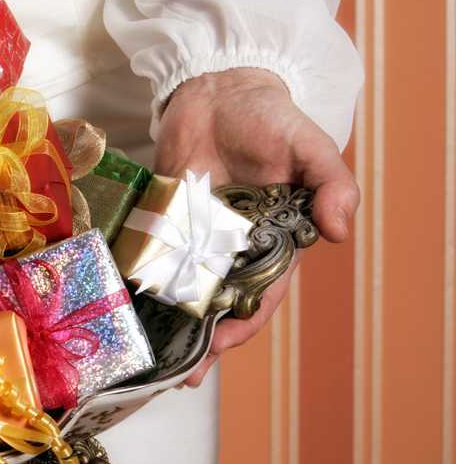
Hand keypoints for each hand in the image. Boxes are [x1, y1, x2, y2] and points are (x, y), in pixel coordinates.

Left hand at [152, 68, 358, 385]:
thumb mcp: (310, 146)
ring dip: (166, 323)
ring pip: (180, 290)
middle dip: (201, 341)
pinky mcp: (162, 221)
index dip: (244, 323)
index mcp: (271, 241)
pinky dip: (138, 284)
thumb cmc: (271, 119)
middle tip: (180, 374)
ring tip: (148, 357)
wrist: (219, 89)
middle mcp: (230, 248)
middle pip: (216, 304)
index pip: (261, 294)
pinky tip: (122, 309)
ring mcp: (192, 237)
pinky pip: (150, 258)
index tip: (225, 344)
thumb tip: (340, 229)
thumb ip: (330, 183)